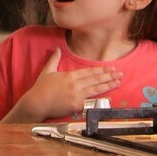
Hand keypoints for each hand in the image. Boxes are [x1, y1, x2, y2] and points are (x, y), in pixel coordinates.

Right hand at [2, 49, 121, 122]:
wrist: (37, 103)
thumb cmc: (41, 88)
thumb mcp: (47, 71)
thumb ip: (54, 59)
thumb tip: (57, 49)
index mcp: (69, 76)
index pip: (89, 72)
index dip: (101, 70)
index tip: (110, 68)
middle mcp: (75, 84)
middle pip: (95, 79)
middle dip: (109, 76)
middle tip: (119, 73)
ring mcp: (77, 96)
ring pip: (96, 89)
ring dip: (108, 85)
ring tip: (118, 82)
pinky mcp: (76, 106)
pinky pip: (90, 101)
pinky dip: (100, 98)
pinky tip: (108, 96)